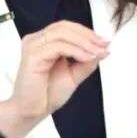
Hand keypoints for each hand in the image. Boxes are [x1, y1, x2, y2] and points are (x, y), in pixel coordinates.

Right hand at [0, 20, 108, 137]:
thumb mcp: (73, 74)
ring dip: (83, 42)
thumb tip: (102, 49)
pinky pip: (57, 47)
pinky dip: (75, 50)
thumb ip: (86, 61)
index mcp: (43, 42)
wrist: (33, 110)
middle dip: (87, 35)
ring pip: (61, 34)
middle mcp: (35, 40)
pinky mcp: (32, 55)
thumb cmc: (47, 93)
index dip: (86, 32)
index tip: (105, 42)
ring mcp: (32, 46)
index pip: (66, 27)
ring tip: (98, 52)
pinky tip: (87, 58)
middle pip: (64, 27)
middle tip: (103, 45)